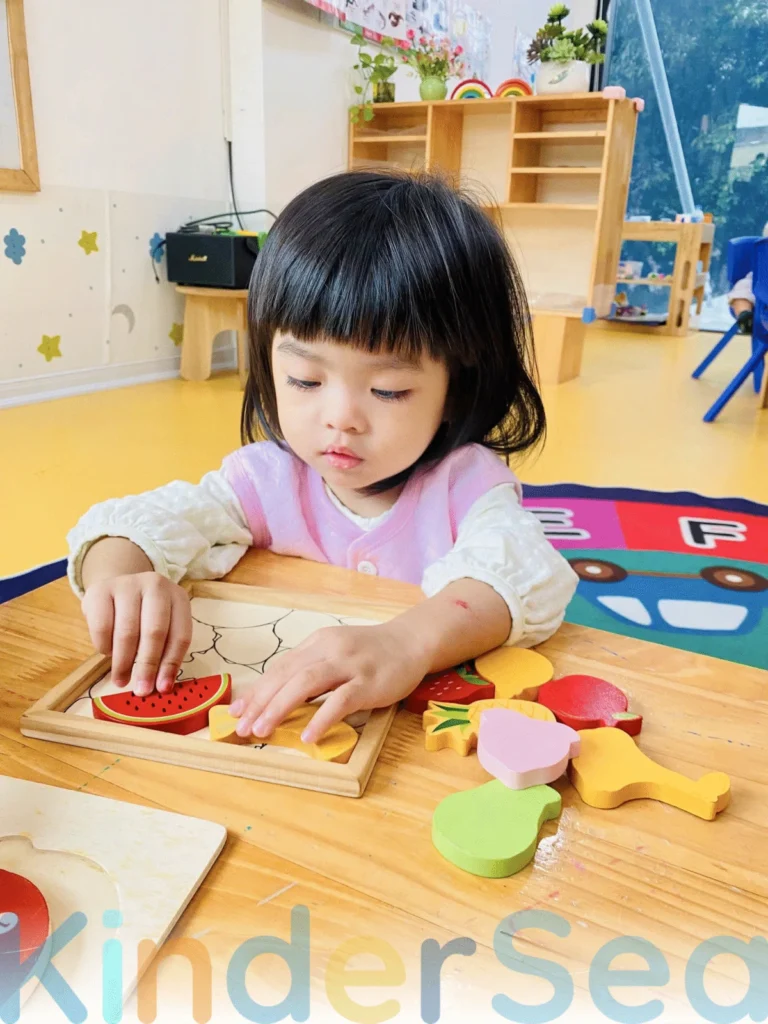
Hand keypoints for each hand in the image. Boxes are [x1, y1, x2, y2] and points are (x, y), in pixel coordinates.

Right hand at [81, 572, 192, 695]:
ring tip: (121, 680)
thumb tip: (161, 687)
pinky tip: (107, 653)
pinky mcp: (100, 590)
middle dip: (148, 665)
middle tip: (141, 690)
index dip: (171, 664)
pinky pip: (102, 627)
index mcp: (178, 597)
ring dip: (123, 662)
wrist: (114, 586)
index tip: (163, 688)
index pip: (180, 635)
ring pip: (127, 631)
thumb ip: (164, 651)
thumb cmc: (142, 614)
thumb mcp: (161, 626)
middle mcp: (155, 585)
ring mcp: (127, 585)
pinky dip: (105, 647)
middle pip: (155, 632)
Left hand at [229, 621, 432, 743]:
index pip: (280, 667)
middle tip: (242, 728)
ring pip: (306, 683)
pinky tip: (308, 737)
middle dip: (261, 702)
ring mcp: (350, 664)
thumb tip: (279, 697)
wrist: (412, 641)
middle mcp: (329, 649)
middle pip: (287, 675)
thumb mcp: (337, 652)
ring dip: (280, 708)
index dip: (257, 690)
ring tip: (262, 731)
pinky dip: (321, 718)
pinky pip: (340, 700)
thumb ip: (312, 669)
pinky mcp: (369, 681)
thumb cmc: (372, 653)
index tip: (237, 712)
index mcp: (317, 643)